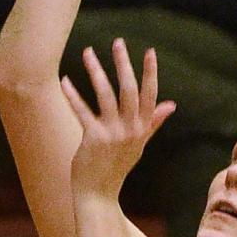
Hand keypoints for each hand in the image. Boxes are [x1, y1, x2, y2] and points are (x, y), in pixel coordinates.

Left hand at [61, 39, 175, 199]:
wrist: (99, 194)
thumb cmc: (117, 166)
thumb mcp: (139, 143)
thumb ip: (153, 122)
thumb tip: (172, 105)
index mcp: (142, 128)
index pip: (150, 95)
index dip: (150, 73)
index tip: (150, 51)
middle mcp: (130, 130)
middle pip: (129, 90)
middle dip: (124, 64)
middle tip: (118, 42)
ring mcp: (112, 134)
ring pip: (106, 96)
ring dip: (96, 72)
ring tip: (87, 52)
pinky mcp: (93, 139)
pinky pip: (82, 112)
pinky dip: (73, 95)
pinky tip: (65, 80)